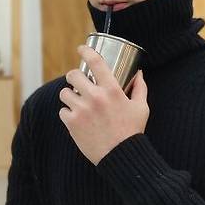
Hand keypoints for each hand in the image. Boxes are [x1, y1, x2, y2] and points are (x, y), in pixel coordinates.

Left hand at [59, 45, 148, 165]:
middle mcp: (95, 97)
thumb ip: (140, 88)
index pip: (95, 62)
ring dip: (69, 95)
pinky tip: (76, 117)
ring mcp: (82, 110)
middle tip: (77, 81)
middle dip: (73, 76)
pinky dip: (68, 113)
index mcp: (112, 90)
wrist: (121, 156)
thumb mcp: (141, 107)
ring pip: (64, 93)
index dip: (85, 51)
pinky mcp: (72, 123)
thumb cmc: (133, 131)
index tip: (81, 49)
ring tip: (76, 100)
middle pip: (73, 75)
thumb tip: (140, 73)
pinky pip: (62, 112)